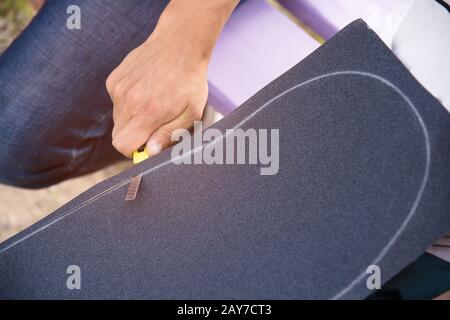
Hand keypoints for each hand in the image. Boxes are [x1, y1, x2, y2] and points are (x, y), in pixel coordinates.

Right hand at [106, 30, 207, 157]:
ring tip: (152, 103)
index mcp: (147, 113)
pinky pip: (116, 102)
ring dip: (132, 119)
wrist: (179, 44)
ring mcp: (118, 88)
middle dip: (135, 136)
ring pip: (118, 119)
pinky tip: (145, 90)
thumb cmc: (190, 81)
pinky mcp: (114, 79)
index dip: (135, 150)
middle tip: (154, 123)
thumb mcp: (190, 113)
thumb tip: (150, 152)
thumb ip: (169, 135)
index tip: (148, 144)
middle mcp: (128, 101)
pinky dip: (128, 102)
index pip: (123, 146)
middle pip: (118, 135)